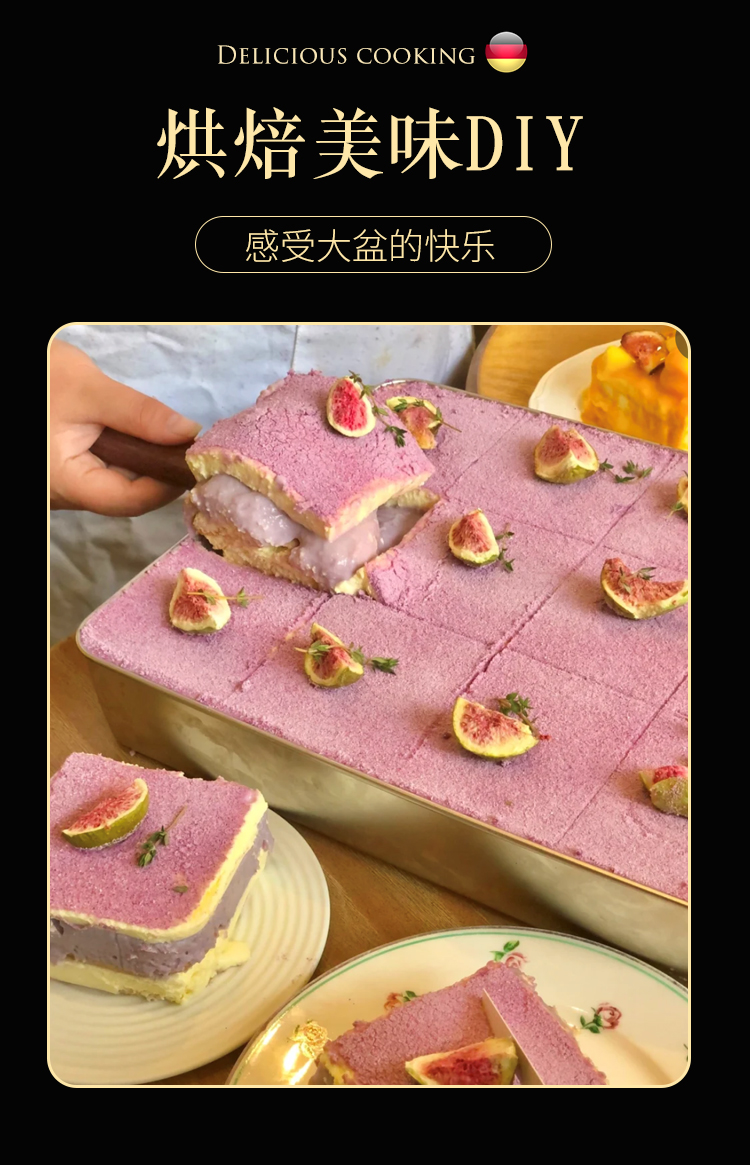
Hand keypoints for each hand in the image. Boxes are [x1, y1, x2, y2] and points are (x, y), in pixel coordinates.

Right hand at [49, 339, 201, 515]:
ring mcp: (69, 485)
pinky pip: (107, 470)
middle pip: (126, 493)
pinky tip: (138, 433)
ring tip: (164, 434)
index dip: (166, 484)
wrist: (19, 372)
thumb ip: (139, 414)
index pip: (128, 501)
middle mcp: (67, 494)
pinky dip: (127, 453)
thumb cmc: (43, 379)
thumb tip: (187, 433)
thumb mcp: (89, 390)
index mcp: (67, 483)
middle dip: (156, 469)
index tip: (192, 459)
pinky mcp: (72, 472)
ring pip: (119, 482)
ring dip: (143, 459)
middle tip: (185, 443)